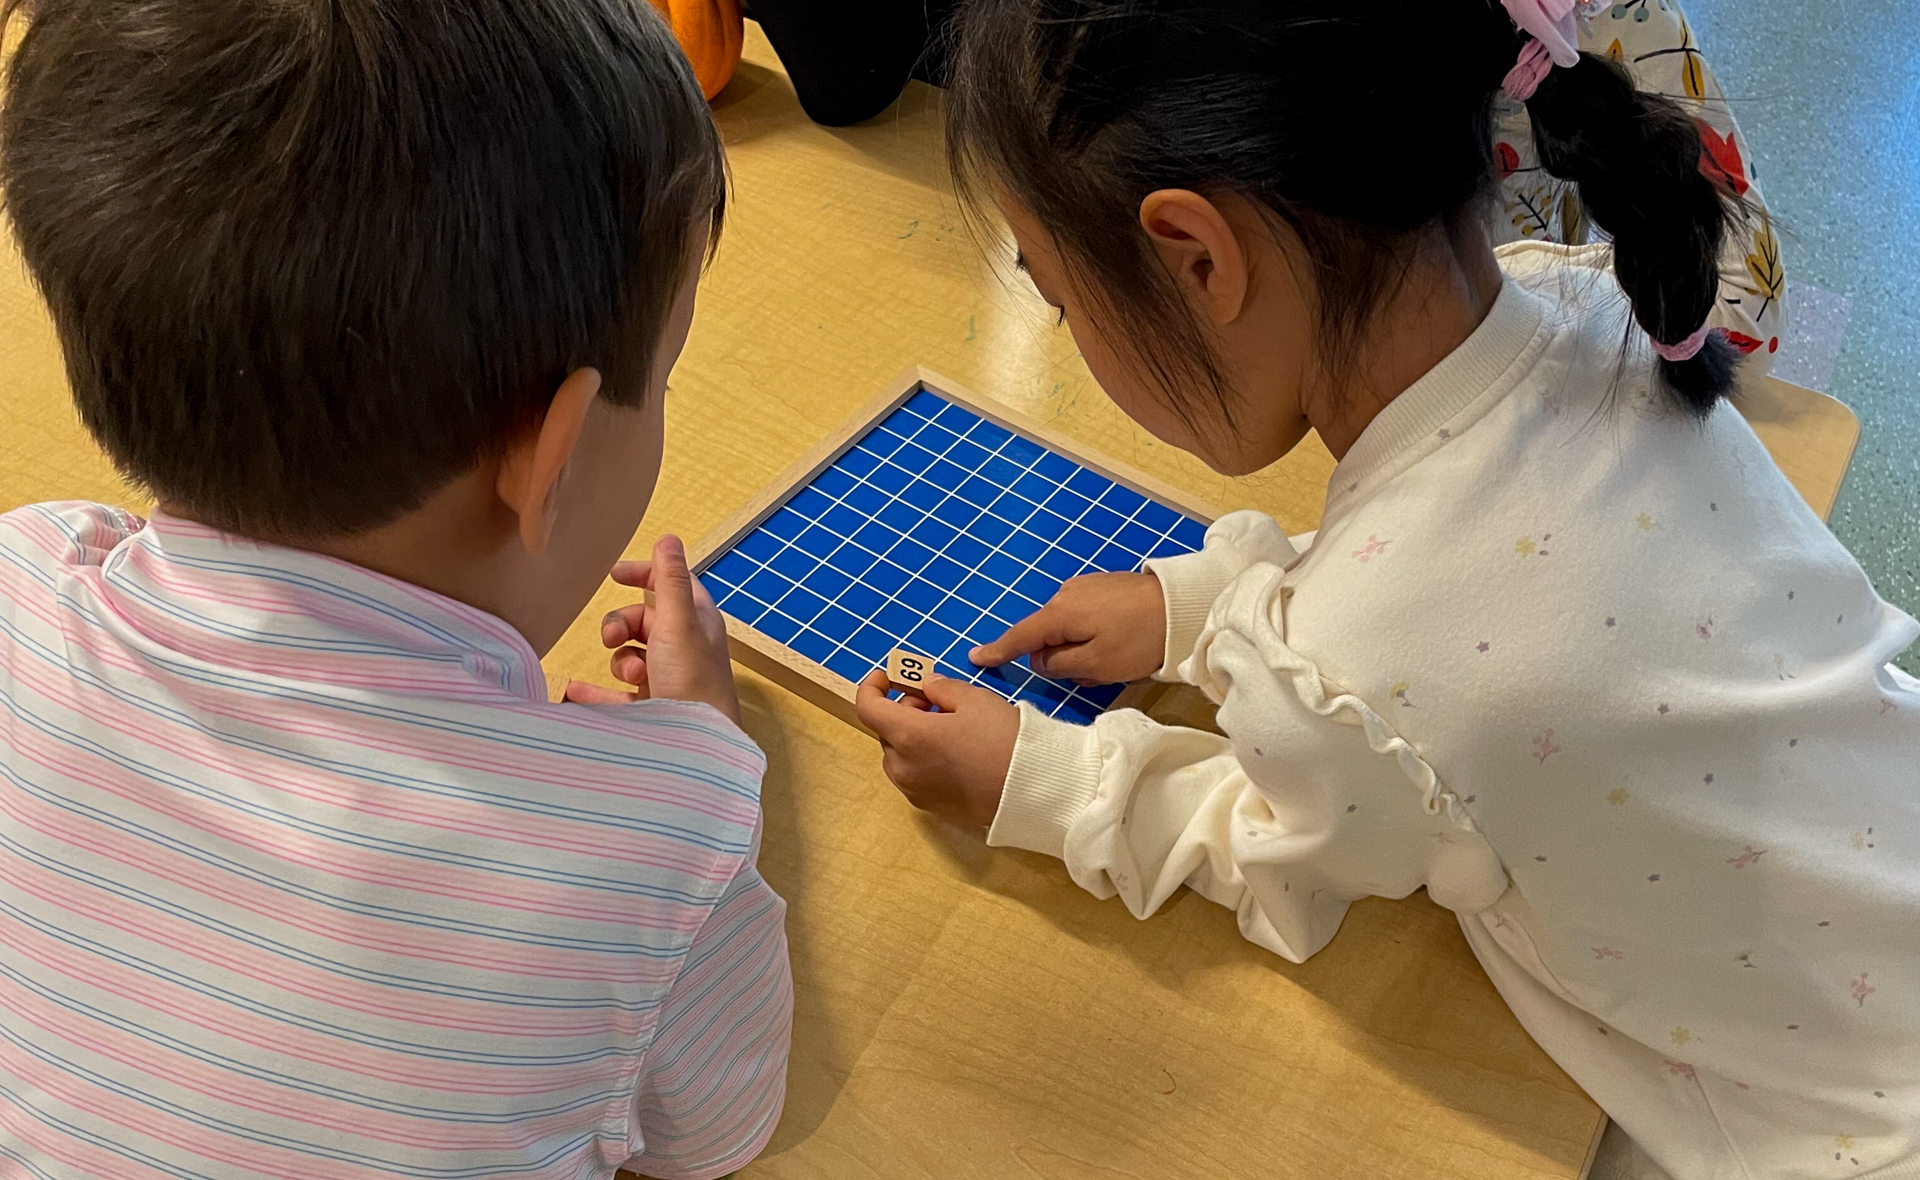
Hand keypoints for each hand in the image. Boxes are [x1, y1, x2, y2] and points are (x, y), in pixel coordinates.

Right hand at [564, 535, 740, 724]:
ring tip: (633, 679)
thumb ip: (670, 581)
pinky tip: (575, 692)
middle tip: (611, 639)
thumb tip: (668, 538)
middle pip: (643, 621)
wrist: (697, 747)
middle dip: (622, 625)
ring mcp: (668, 680)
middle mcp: (685, 649)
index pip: (672, 584)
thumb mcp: (679, 623)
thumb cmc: (694, 682)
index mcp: (698, 622)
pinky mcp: (652, 711)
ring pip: (630, 657)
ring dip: (620, 661)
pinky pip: (614, 696)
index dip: (646, 573)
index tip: (614, 575)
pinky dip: (595, 692)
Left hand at [854, 669, 1018, 828]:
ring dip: (912, 737)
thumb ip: (941, 688)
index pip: (868, 708)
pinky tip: (954, 754)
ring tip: (948, 729)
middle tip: (934, 701)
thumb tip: (927, 686)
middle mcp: (903, 767)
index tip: (888, 678)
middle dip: (903, 711)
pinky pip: (915, 777)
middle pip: (886, 732)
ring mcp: (915, 791)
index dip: (872, 687)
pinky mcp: (931, 807)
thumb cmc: (1003, 738)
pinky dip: (923, 760)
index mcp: (908, 736)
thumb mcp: (974, 699)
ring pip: (899, 756)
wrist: (1032, 788)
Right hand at [970, 571, 1165, 684]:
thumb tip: (1041, 659)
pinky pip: (1086, 617)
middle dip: (1060, 657)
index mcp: (1059, 614)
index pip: (1020, 637)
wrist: (1184, 605)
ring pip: (1068, 627)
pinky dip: (1094, 634)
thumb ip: (1060, 666)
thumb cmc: (1139, 640)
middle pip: (1046, 634)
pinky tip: (1121, 643)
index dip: (998, 651)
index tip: (976, 658)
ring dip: (1081, 647)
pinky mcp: (1105, 587)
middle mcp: (1066, 595)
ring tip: (1115, 661)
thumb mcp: (1096, 665)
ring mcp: (1086, 587)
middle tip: (1094, 675)